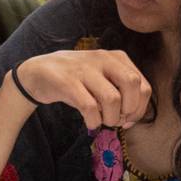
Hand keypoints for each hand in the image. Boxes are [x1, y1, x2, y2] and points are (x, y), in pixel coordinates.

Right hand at [11, 47, 152, 130]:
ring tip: (101, 121)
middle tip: (117, 120)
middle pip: (132, 84)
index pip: (142, 84)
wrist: (37, 72)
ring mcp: (84, 68)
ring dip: (110, 118)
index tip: (129, 120)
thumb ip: (119, 91)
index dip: (140, 107)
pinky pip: (89, 107)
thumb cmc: (76, 79)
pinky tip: (90, 123)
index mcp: (116, 57)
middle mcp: (102, 58)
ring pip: (112, 98)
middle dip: (130, 109)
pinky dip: (93, 121)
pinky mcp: (67, 82)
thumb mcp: (101, 77)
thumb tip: (131, 118)